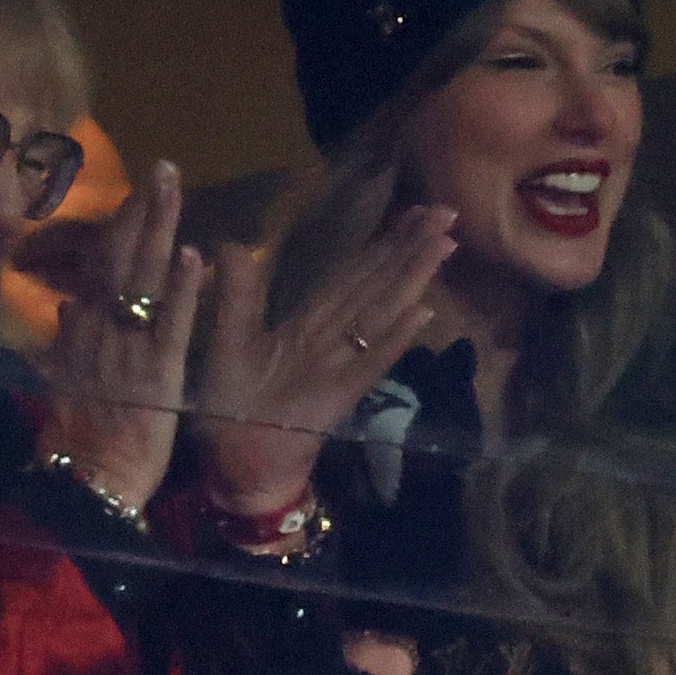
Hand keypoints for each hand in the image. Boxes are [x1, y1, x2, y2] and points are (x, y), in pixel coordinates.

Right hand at [29, 159, 203, 508]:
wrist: (87, 483)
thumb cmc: (79, 440)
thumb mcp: (62, 383)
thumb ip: (62, 345)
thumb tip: (65, 307)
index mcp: (81, 332)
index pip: (100, 267)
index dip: (120, 226)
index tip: (138, 191)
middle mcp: (100, 331)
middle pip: (120, 259)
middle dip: (141, 212)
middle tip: (163, 168)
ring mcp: (128, 349)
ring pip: (143, 279)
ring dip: (158, 231)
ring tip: (173, 189)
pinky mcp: (156, 375)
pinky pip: (169, 325)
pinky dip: (180, 290)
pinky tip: (193, 256)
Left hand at [192, 199, 450, 515]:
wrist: (235, 464)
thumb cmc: (233, 410)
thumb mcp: (227, 342)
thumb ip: (236, 296)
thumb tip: (229, 243)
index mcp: (308, 324)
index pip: (353, 274)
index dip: (383, 242)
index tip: (416, 210)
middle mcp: (332, 340)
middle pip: (377, 285)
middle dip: (411, 248)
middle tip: (447, 212)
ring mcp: (340, 367)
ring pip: (381, 313)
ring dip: (412, 279)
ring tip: (444, 245)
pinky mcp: (338, 396)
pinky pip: (371, 362)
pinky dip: (395, 339)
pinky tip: (422, 312)